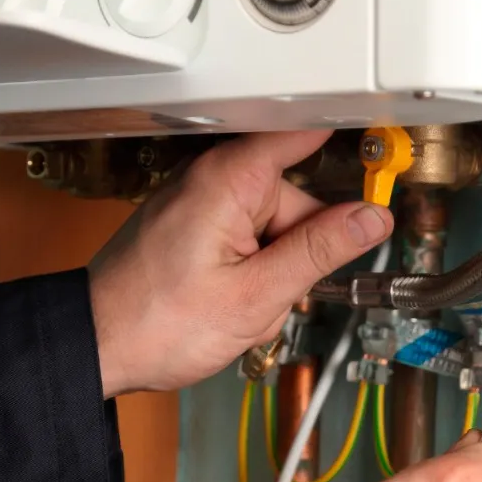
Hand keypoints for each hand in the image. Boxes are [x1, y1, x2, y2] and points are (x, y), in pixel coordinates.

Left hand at [88, 130, 392, 397]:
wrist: (96, 348)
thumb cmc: (157, 324)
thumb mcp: (256, 295)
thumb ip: (319, 251)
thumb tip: (371, 219)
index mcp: (228, 179)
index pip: (302, 133)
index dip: (348, 138)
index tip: (385, 148)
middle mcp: (211, 180)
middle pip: (293, 198)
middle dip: (298, 249)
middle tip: (275, 292)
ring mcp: (199, 204)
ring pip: (270, 228)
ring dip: (271, 271)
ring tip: (240, 306)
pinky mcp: (190, 228)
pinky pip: (243, 242)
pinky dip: (247, 274)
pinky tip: (227, 304)